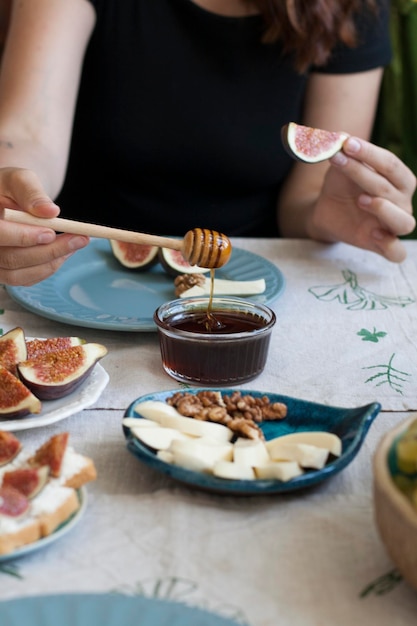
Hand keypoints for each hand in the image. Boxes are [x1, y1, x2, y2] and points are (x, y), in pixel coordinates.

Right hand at [0, 168, 88, 285]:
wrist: (8, 201)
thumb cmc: (11, 188)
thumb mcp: (20, 180)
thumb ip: (32, 193)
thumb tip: (50, 211)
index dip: (22, 237)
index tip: (50, 233)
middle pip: (10, 259)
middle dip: (48, 252)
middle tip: (79, 239)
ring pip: (18, 274)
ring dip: (51, 261)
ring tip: (75, 243)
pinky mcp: (4, 272)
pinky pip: (25, 279)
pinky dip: (48, 267)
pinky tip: (64, 252)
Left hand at [307, 138, 416, 261]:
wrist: (327, 210)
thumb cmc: (342, 185)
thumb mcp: (340, 165)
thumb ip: (342, 151)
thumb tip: (337, 135)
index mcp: (399, 179)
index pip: (391, 164)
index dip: (370, 153)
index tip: (346, 143)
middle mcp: (402, 202)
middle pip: (391, 189)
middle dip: (363, 173)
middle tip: (339, 160)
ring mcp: (394, 225)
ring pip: (404, 222)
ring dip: (384, 210)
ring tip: (361, 200)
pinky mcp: (382, 245)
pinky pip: (396, 252)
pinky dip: (389, 245)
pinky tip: (373, 232)